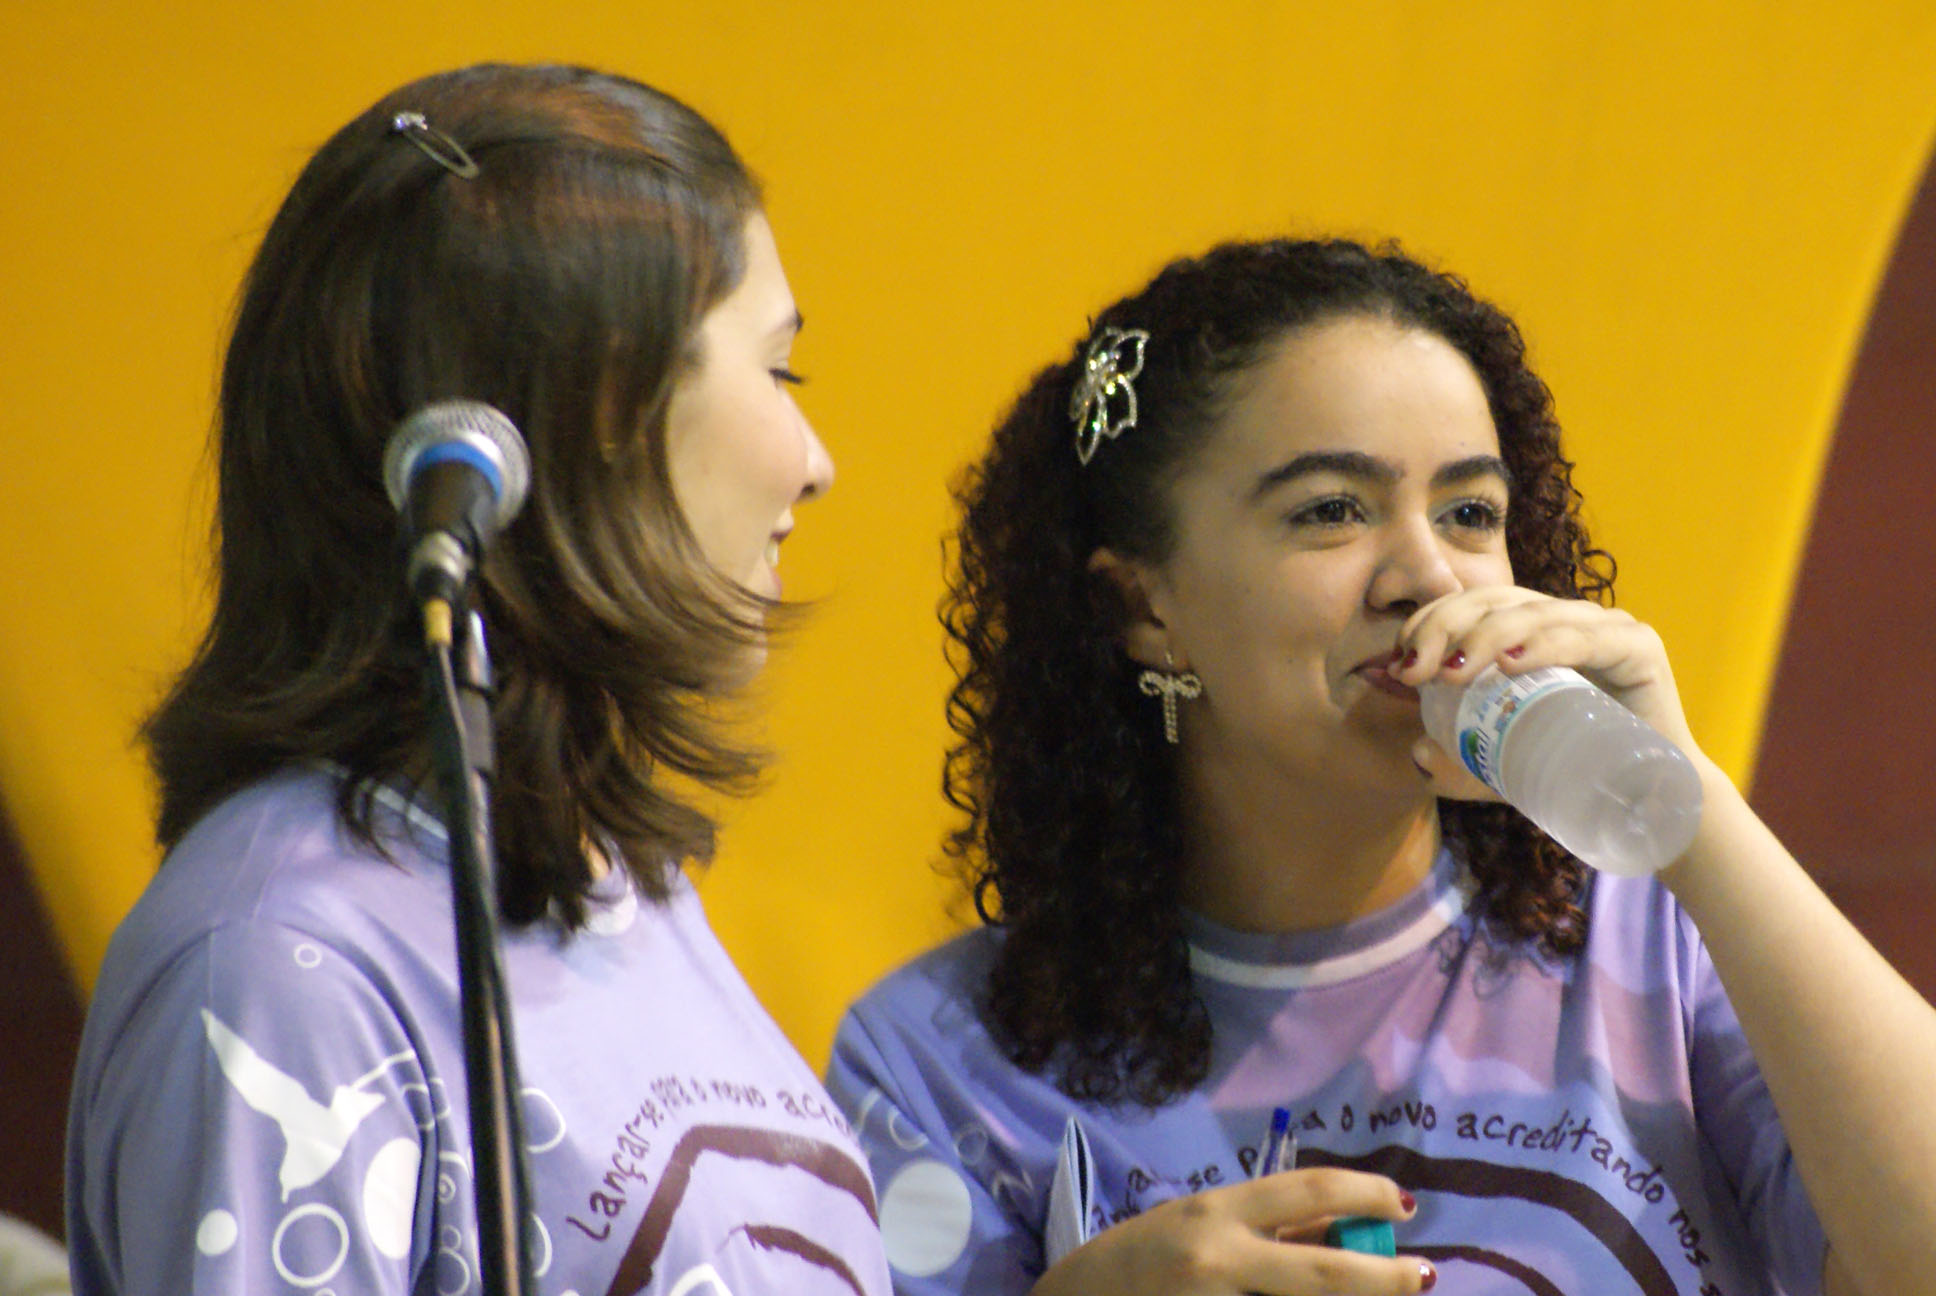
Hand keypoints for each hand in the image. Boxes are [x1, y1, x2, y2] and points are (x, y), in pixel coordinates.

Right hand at [1030, 1168, 1432, 1295]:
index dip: (1366, 1193)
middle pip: (1327, 1273)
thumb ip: (1270, 1225)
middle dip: (1389, 1279)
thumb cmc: (1140, 1260)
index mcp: (1217, 1212)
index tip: (1404, 1204)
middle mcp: (1219, 1259)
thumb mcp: (1200, 1223)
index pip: (1308, 1191)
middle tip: (1425, 1277)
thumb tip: (1347, 1220)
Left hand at [1391, 587, 1700, 761]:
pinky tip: (1512, 664)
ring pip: (1535, 615)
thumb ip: (1459, 760)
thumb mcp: (1500, 765)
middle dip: (1445, 627)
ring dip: (1486, 637)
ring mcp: (1605, 628)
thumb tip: (1416, 752)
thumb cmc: (1571, 775)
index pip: (1472, 606)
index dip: (1431, 622)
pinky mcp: (1639, 648)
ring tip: (1453, 670)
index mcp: (1531, 631)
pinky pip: (1588, 639)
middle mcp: (1566, 620)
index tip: (1398, 664)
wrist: (1643, 805)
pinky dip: (1546, 646)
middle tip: (1414, 668)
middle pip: (1496, 601)